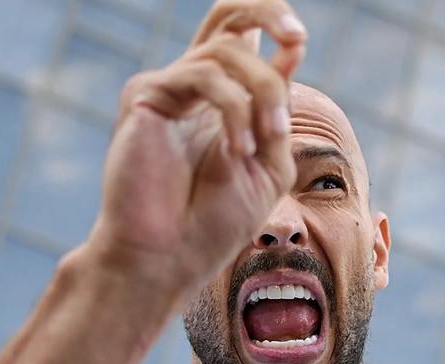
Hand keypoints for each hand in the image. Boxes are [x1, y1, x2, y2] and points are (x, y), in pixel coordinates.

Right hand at [87, 0, 306, 295]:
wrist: (168, 257)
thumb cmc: (215, 222)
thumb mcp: (269, 164)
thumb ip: (279, 111)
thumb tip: (292, 48)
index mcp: (228, 101)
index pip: (249, 39)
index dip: (278, 26)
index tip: (298, 44)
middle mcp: (198, 86)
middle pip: (228, 15)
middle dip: (268, 11)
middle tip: (297, 35)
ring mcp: (171, 87)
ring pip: (228, 50)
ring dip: (262, 94)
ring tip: (261, 144)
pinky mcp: (146, 94)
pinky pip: (204, 76)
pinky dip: (234, 110)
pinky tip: (237, 151)